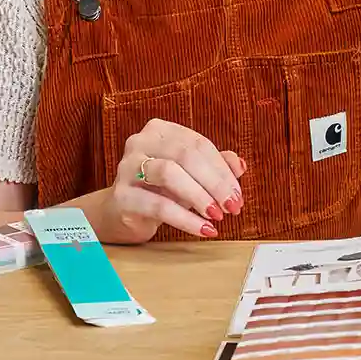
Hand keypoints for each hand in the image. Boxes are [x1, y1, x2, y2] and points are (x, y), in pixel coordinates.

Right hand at [99, 121, 245, 244]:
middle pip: (186, 156)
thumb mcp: (190, 175)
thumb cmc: (158, 190)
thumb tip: (240, 165)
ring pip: (170, 174)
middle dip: (215, 184)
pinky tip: (203, 229)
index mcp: (160, 130)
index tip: (238, 194)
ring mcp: (127, 167)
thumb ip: (215, 166)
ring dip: (200, 197)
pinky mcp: (121, 196)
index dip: (223, 170)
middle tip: (232, 206)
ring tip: (217, 215)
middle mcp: (140, 142)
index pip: (199, 144)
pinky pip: (158, 205)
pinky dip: (185, 218)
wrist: (120, 213)